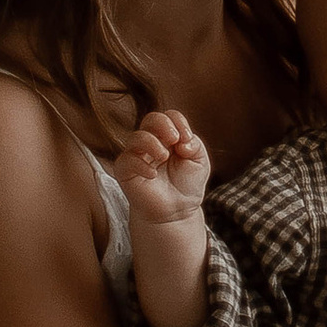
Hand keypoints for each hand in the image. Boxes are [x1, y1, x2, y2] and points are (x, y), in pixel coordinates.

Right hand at [113, 108, 208, 224]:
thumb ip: (195, 145)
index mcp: (169, 136)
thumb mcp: (200, 161)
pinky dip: (140, 165)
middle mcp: (151, 142)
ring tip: (164, 157)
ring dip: (151, 143)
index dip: (178, 122)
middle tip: (174, 139)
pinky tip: (153, 174)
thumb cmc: (187, 184)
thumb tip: (182, 141)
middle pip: (150, 119)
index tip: (187, 138)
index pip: (169, 116)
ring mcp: (137, 156)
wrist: (177, 210)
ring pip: (136, 138)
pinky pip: (126, 161)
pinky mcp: (126, 172)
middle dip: (163, 124)